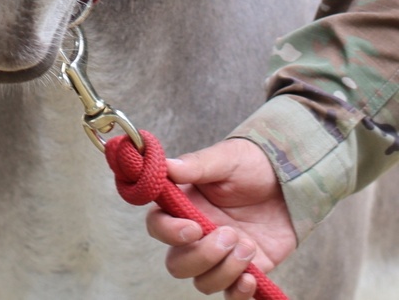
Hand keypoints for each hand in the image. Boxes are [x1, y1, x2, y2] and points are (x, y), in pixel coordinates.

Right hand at [145, 138, 297, 294]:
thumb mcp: (226, 159)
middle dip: (202, 257)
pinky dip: (238, 293)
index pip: (158, 226)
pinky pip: (231, 295)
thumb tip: (167, 166)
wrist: (288, 182)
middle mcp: (197, 235)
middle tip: (230, 235)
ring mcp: (220, 255)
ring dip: (225, 270)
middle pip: (177, 264)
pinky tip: (252, 276)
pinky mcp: (244, 270)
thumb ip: (196, 165)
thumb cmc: (251, 165)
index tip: (195, 228)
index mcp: (185, 205)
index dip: (169, 233)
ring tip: (249, 245)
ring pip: (203, 282)